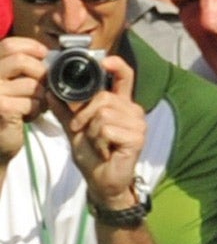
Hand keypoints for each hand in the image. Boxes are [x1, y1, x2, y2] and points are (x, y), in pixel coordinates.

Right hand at [0, 37, 48, 163]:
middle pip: (21, 60)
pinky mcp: (1, 108)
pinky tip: (28, 114)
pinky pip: (32, 102)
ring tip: (34, 104)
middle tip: (43, 85)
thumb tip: (49, 54)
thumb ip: (22, 67)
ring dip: (40, 95)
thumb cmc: (8, 108)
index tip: (44, 55)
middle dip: (40, 72)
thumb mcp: (11, 82)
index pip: (9, 45)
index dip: (31, 47)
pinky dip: (37, 109)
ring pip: (31, 84)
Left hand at [48, 53, 145, 208]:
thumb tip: (51, 91)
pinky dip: (100, 141)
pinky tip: (106, 150)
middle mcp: (133, 110)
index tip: (105, 61)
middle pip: (104, 98)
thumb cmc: (93, 156)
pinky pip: (108, 129)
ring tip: (98, 143)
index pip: (125, 77)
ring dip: (92, 132)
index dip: (117, 66)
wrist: (102, 182)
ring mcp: (138, 123)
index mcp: (121, 104)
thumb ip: (65, 111)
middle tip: (85, 132)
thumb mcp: (75, 130)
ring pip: (104, 114)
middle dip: (85, 116)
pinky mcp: (137, 136)